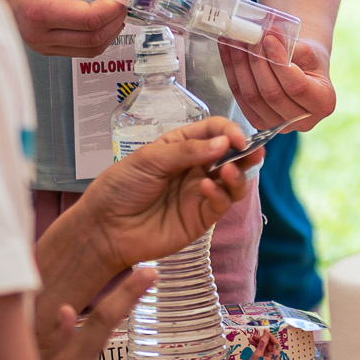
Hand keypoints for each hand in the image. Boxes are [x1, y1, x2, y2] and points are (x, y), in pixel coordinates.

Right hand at [18, 0, 134, 56]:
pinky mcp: (46, 48)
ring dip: (111, 29)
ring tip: (116, 5)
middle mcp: (38, 35)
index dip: (116, 3)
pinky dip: (98, 35)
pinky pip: (81, 50)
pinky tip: (102, 17)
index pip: (91, 19)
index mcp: (39, 12)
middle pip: (95, 37)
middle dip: (117, 16)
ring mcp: (41, 45)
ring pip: (91, 49)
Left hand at [75, 116, 254, 267]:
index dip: (229, 131)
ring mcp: (200, 193)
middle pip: (231, 156)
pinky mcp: (201, 218)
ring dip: (238, 174)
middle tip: (254, 152)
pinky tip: (207, 189)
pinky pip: (221, 204)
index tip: (237, 138)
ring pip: (234, 181)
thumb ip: (187, 151)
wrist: (105, 228)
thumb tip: (224, 144)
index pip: (214, 131)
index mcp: (182, 146)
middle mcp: (196, 168)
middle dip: (246, 152)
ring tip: (228, 171)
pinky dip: (221, 194)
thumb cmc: (121, 187)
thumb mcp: (149, 159)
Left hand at [219, 35, 334, 131]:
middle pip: (272, 94)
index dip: (279, 63)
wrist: (302, 72)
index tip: (268, 39)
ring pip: (253, 97)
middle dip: (257, 63)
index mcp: (324, 103)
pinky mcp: (259, 123)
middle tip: (248, 38)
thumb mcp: (308, 50)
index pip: (297, 86)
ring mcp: (279, 126)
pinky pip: (240, 99)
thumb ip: (290, 45)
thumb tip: (269, 34)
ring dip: (240, 66)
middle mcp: (304, 121)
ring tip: (234, 41)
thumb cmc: (308, 60)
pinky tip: (227, 51)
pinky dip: (232, 73)